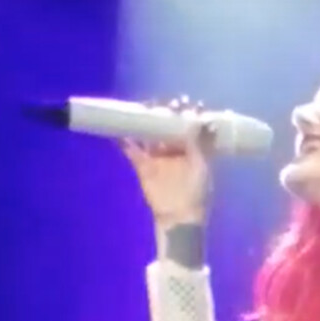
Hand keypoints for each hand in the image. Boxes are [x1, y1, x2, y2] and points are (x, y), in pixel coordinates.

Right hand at [121, 96, 213, 226]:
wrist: (180, 217)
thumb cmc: (195, 192)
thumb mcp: (201, 165)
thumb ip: (199, 142)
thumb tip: (200, 119)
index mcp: (190, 146)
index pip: (184, 122)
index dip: (183, 111)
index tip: (182, 103)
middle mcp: (172, 147)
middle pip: (164, 123)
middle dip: (162, 112)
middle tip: (161, 105)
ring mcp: (156, 155)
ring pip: (147, 132)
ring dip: (143, 121)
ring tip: (141, 110)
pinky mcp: (142, 165)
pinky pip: (130, 149)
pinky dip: (123, 139)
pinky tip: (118, 129)